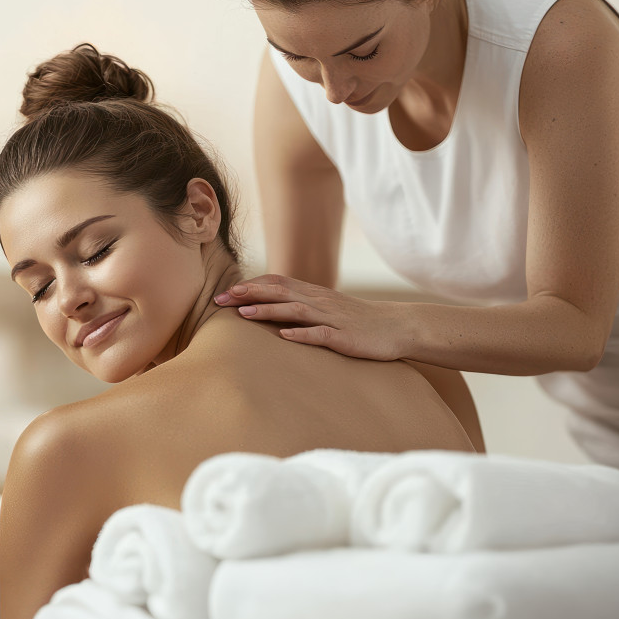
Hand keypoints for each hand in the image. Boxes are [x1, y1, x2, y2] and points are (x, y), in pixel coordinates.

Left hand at [213, 274, 406, 360]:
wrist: (397, 326)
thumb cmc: (357, 320)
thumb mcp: (326, 307)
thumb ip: (301, 303)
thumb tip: (269, 305)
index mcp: (313, 294)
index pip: (276, 282)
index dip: (250, 285)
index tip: (225, 292)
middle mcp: (320, 302)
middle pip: (280, 292)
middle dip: (249, 294)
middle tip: (221, 299)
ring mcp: (332, 319)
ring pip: (296, 310)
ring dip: (268, 311)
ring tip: (244, 314)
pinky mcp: (344, 337)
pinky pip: (321, 334)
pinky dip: (302, 334)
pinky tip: (285, 336)